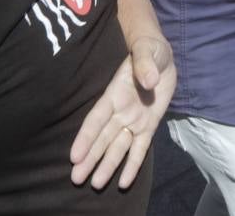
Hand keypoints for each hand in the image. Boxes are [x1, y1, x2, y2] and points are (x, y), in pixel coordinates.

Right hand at [70, 35, 174, 190]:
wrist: (161, 56)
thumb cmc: (149, 50)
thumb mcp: (148, 51)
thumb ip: (145, 65)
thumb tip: (149, 81)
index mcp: (115, 94)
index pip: (97, 118)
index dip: (85, 137)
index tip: (74, 155)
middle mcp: (120, 111)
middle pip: (102, 138)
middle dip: (90, 158)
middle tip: (76, 179)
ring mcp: (133, 121)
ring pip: (117, 147)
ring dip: (106, 165)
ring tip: (95, 184)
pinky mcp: (148, 126)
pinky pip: (139, 148)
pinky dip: (133, 165)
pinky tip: (125, 182)